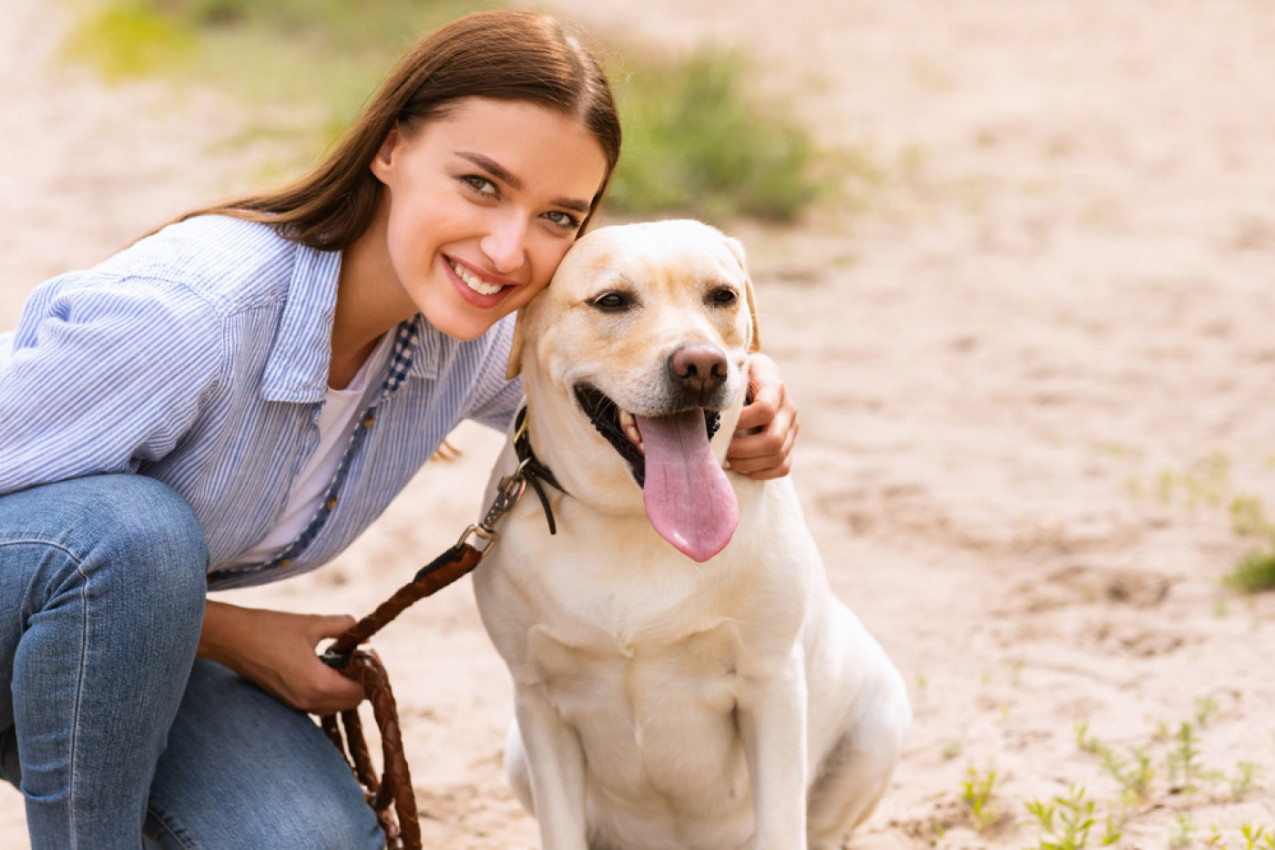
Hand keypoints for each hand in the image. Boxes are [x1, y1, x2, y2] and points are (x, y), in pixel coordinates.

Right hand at [198, 600, 366, 713]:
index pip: (360, 691)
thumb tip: (365, 631)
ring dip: (345, 686)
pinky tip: (325, 665)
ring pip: (334, 705)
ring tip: (343, 658)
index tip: (370, 650)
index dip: (370, 672)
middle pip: (350, 702)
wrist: (230, 639)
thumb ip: (343, 627)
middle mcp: (307, 702)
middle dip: (360, 680)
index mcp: (317, 684)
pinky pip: (318, 703)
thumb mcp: (311, 623)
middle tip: (360, 654)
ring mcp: (295, 705)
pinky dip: (328, 689)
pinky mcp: (285, 701)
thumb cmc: (269, 629)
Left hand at [726, 353, 798, 479]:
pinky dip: (760, 472)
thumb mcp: (731, 369)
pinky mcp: (789, 444)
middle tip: (719, 448)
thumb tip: (707, 403)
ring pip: (777, 456)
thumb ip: (725, 383)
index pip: (765, 409)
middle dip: (742, 450)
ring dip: (747, 463)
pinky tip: (740, 467)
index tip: (720, 424)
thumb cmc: (735, 374)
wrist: (751, 377)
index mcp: (774, 385)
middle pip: (773, 440)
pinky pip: (782, 467)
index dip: (741, 421)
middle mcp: (788, 408)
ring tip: (725, 459)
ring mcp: (791, 428)